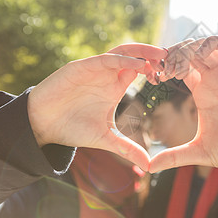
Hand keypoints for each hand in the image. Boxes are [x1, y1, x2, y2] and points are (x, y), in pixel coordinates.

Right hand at [27, 43, 166, 171]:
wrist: (41, 125)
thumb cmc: (72, 128)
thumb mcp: (105, 138)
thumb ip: (126, 148)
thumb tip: (148, 166)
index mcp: (114, 86)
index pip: (140, 70)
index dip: (157, 69)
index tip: (176, 73)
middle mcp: (107, 75)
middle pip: (135, 57)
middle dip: (154, 55)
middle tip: (175, 58)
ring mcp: (94, 69)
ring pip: (122, 52)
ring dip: (142, 51)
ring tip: (161, 55)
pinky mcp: (80, 67)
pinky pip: (105, 59)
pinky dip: (122, 60)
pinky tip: (137, 64)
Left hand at [152, 36, 217, 198]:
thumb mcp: (203, 152)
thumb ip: (176, 156)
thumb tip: (149, 167)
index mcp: (203, 93)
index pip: (178, 68)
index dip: (163, 67)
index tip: (151, 76)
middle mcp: (215, 79)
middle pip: (188, 53)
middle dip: (171, 54)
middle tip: (159, 67)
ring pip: (205, 45)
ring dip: (188, 47)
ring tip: (176, 64)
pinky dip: (213, 42)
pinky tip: (200, 54)